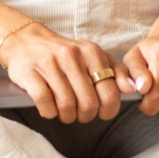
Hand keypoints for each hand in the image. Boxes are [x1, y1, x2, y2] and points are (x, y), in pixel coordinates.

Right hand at [2, 23, 124, 123]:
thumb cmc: (64, 54)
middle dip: (86, 116)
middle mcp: (72, 56)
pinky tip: (50, 108)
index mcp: (91, 52)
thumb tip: (131, 89)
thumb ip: (116, 71)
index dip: (108, 110)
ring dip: (67, 116)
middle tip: (81, 114)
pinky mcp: (30, 73)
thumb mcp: (93, 56)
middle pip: (89, 103)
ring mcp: (49, 64)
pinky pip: (45, 104)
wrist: (26, 41)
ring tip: (65, 112)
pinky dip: (49, 112)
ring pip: (67, 106)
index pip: (110, 92)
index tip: (101, 112)